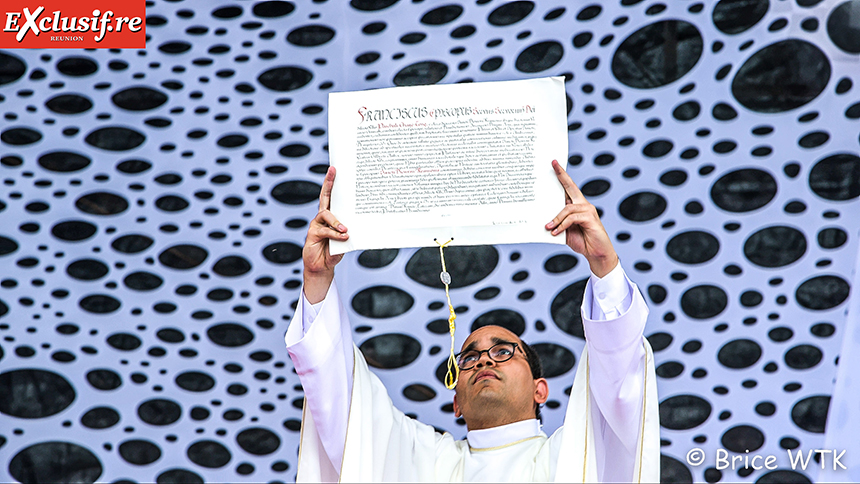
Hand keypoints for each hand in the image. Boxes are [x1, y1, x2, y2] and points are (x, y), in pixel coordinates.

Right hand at [302, 166, 347, 302]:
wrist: (322, 266)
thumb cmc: (335, 251)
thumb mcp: (346, 239)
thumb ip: (351, 229)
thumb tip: (364, 221)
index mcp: (331, 215)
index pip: (331, 196)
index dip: (331, 182)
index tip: (335, 169)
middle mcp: (322, 217)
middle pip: (324, 197)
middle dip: (328, 183)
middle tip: (333, 171)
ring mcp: (316, 224)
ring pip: (326, 215)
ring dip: (337, 222)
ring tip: (346, 230)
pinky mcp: (313, 234)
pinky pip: (325, 231)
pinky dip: (335, 235)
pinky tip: (343, 237)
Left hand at [545, 160, 618, 277]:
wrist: (596, 254)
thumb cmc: (582, 241)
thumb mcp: (564, 231)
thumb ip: (557, 222)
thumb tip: (544, 219)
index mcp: (577, 206)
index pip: (568, 188)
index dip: (562, 175)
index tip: (554, 164)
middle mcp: (583, 204)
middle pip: (571, 187)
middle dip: (561, 175)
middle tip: (553, 165)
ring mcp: (588, 210)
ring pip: (567, 208)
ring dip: (556, 219)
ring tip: (548, 228)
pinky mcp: (590, 218)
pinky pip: (572, 218)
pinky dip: (562, 225)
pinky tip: (556, 233)